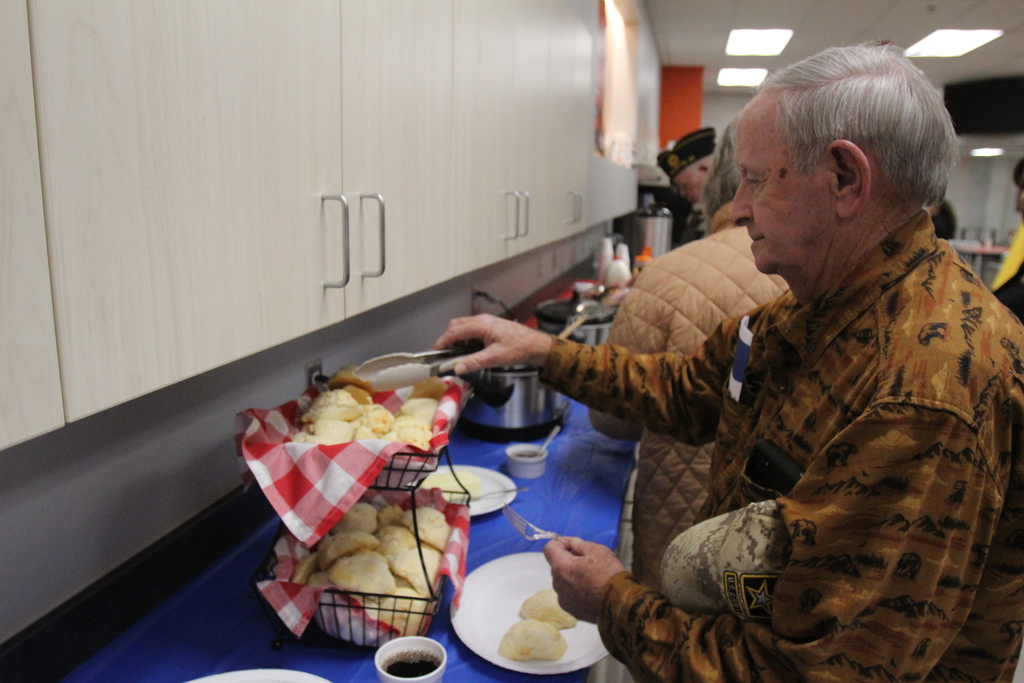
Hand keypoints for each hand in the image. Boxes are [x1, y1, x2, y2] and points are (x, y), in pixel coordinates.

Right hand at [433, 314, 552, 374]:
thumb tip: (456, 368)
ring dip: (455, 338)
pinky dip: (464, 338)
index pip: (454, 331)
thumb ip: (474, 362)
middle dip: (447, 339)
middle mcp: (481, 320)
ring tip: (453, 354)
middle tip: (442, 354)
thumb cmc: (517, 349)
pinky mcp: (488, 325)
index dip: (442, 342)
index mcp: (481, 325)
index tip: (434, 353)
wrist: (534, 344)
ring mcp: (485, 321)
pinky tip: (466, 350)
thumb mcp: (495, 358)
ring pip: (462, 326)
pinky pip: (470, 329)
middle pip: (456, 325)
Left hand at [543, 537, 625, 622]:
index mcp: (561, 567)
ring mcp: (563, 600)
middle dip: (569, 561)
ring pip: (564, 582)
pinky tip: (593, 592)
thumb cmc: (609, 574)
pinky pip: (570, 596)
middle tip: (589, 561)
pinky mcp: (572, 611)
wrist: (620, 605)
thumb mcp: (598, 551)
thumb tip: (572, 544)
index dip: (560, 542)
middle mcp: (557, 584)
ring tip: (593, 579)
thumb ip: (580, 545)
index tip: (574, 545)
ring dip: (573, 577)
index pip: (549, 548)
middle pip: (558, 566)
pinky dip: (578, 591)